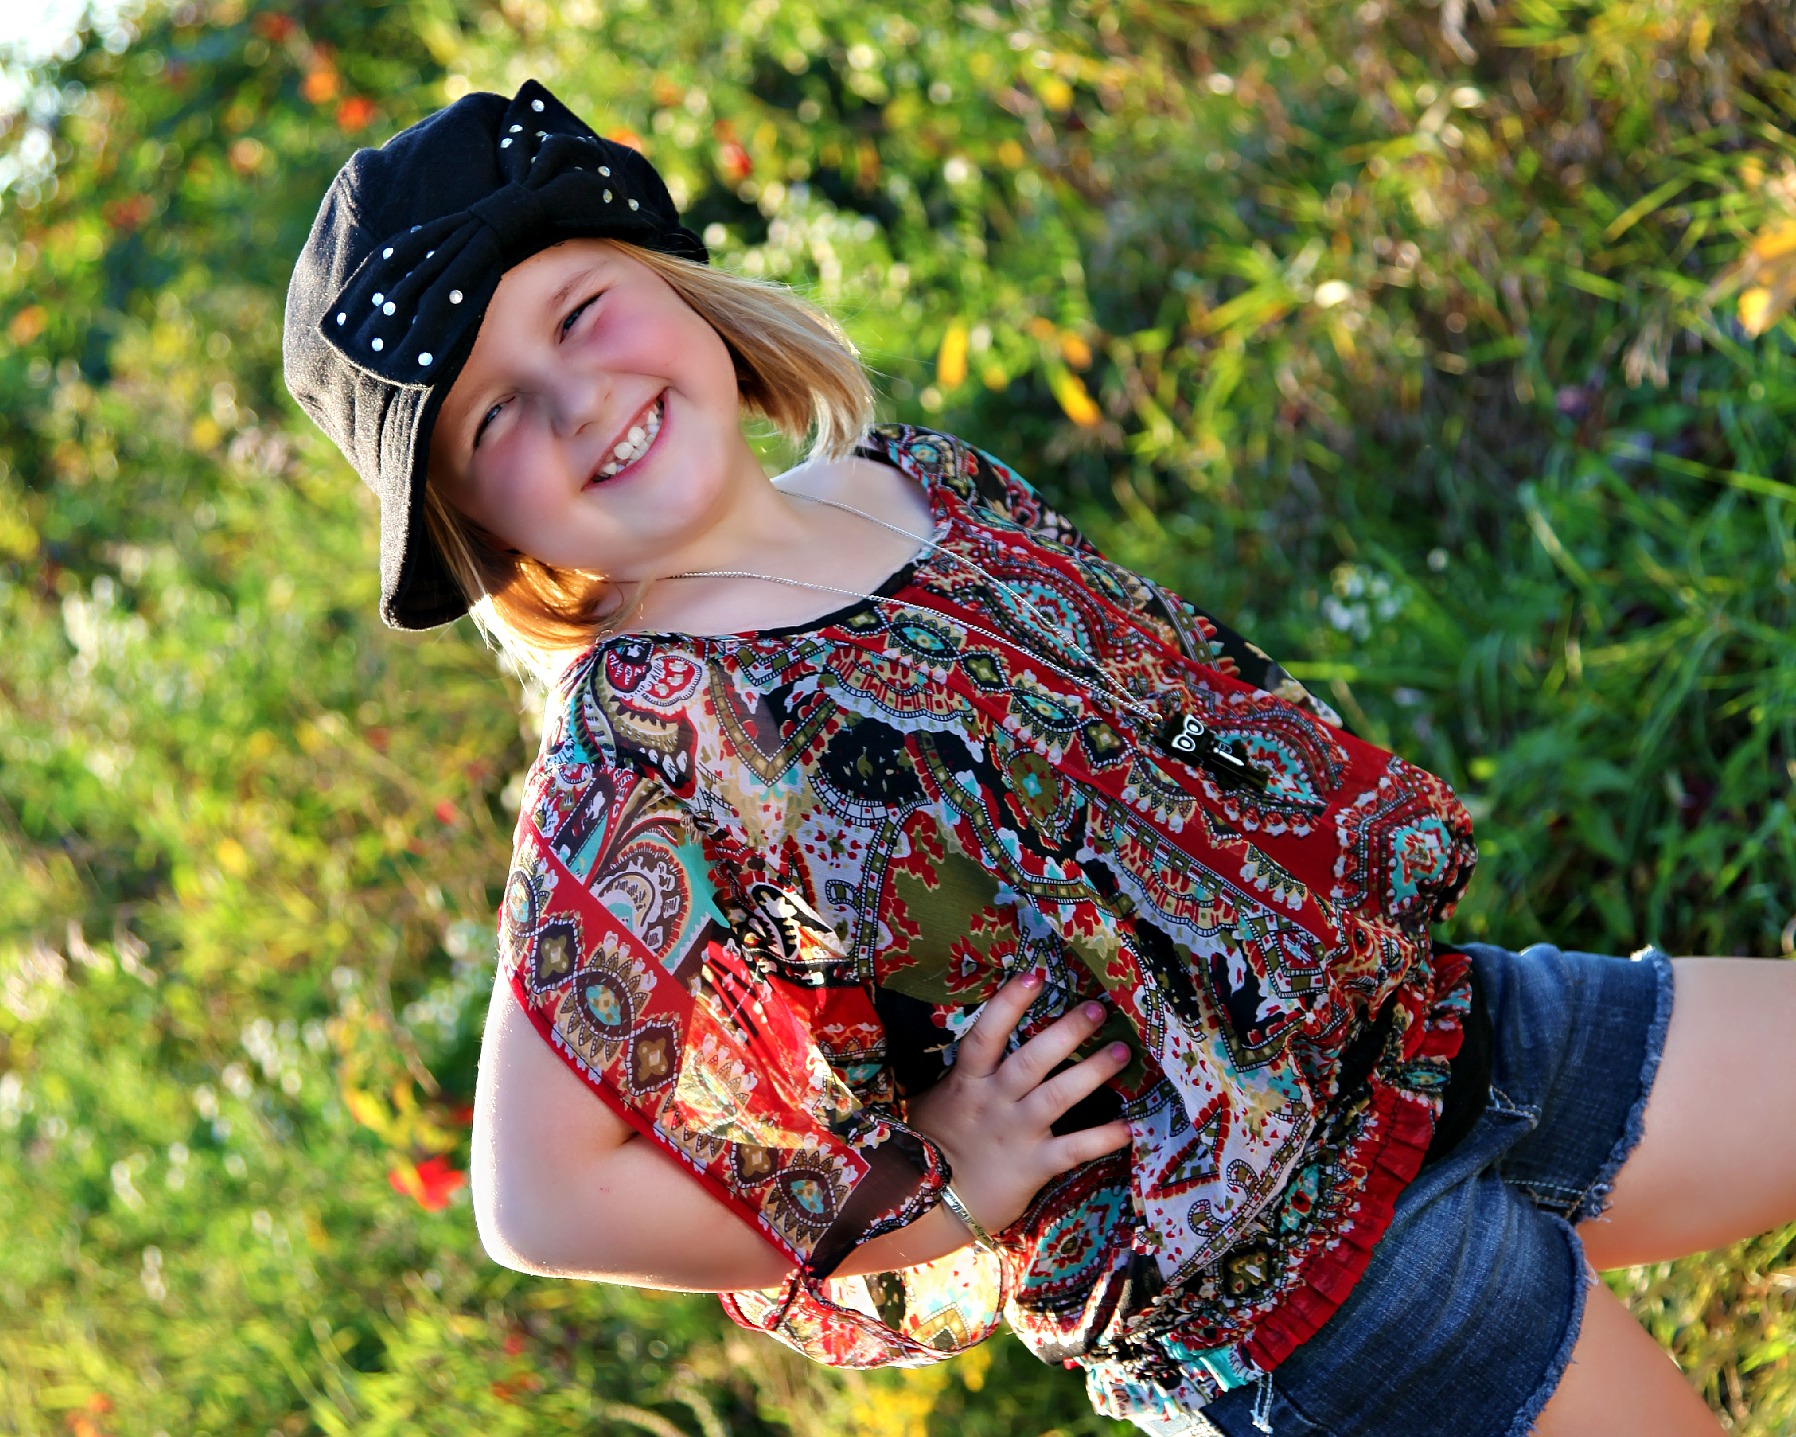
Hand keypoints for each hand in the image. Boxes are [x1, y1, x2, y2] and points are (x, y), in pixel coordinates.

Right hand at [905, 969, 1132, 1241]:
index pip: (986, 1035)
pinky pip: (1073, 1149)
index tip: (1034, 976)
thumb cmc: (934, 1145)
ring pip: (1057, 1096)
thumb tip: (983, 1038)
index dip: (1008, 1004)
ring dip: (1092, 1072)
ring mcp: (1016, 1133)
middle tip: (1098, 1008)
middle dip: (1067, 1033)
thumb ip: (961, 1074)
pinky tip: (1131, 1126)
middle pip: (1032, 1060)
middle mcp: (994, 1102)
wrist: (932, 1206)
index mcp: (967, 1082)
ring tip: (1123, 1053)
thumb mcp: (936, 1100)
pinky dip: (1103, 1138)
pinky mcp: (1033, 1166)